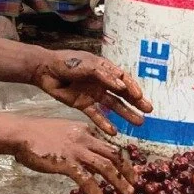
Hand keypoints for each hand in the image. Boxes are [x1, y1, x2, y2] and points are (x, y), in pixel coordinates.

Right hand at [13, 117, 137, 193]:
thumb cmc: (36, 134)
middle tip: (135, 183)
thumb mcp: (63, 132)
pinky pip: (87, 179)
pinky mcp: (67, 163)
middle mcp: (85, 139)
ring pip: (106, 166)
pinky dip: (97, 192)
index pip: (109, 144)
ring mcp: (77, 150)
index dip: (122, 158)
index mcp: (85, 130)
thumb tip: (83, 155)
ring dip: (119, 181)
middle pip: (114, 154)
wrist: (20, 133)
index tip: (129, 169)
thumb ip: (75, 142)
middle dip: (127, 169)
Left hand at [32, 50, 153, 135]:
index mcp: (104, 68)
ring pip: (113, 105)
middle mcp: (101, 82)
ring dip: (125, 114)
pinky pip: (96, 115)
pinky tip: (114, 131)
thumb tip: (122, 85)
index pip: (123, 78)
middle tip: (148, 111)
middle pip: (122, 93)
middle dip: (135, 102)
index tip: (141, 97)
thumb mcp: (87, 65)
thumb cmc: (66, 62)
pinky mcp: (82, 104)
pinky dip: (104, 123)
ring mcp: (93, 94)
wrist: (44, 70)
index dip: (133, 87)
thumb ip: (104, 75)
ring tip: (138, 123)